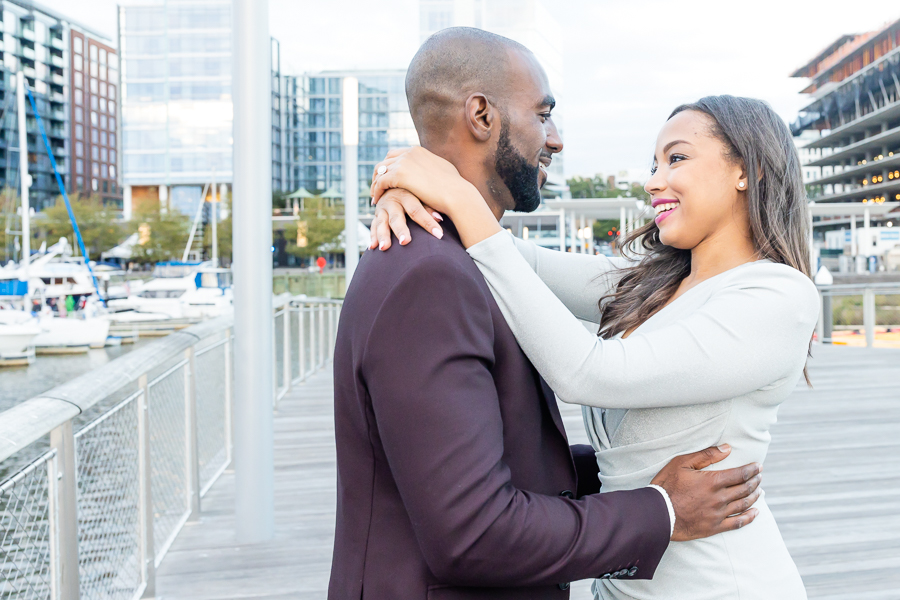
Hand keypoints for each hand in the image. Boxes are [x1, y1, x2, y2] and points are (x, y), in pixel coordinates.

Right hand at [368, 189, 444, 250]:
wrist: (394, 182)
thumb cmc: (414, 191)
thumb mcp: (421, 195)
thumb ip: (429, 207)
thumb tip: (441, 218)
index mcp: (406, 194)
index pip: (417, 210)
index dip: (428, 222)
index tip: (439, 235)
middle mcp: (392, 201)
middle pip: (396, 217)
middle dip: (401, 230)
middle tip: (405, 242)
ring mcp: (381, 208)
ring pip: (381, 223)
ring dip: (382, 235)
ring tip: (384, 248)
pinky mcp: (376, 215)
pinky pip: (373, 226)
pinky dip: (372, 236)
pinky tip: (372, 247)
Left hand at [370, 147, 501, 248]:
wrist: (456, 194)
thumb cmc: (454, 187)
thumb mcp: (443, 169)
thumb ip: (433, 166)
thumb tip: (435, 169)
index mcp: (417, 150)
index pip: (395, 154)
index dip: (389, 166)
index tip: (387, 178)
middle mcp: (409, 153)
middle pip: (385, 160)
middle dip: (379, 173)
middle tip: (377, 187)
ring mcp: (404, 162)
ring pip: (380, 171)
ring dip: (375, 183)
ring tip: (375, 195)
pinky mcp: (399, 175)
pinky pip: (380, 182)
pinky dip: (376, 191)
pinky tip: (376, 201)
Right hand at [650, 444, 761, 541]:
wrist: (658, 513)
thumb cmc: (667, 485)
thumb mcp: (681, 463)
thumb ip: (706, 455)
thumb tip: (727, 449)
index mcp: (712, 481)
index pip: (739, 474)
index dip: (751, 470)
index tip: (758, 466)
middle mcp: (719, 498)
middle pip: (744, 489)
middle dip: (754, 482)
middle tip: (760, 477)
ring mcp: (718, 514)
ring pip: (743, 505)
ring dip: (754, 497)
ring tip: (759, 491)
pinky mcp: (714, 527)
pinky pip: (737, 523)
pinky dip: (748, 518)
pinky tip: (755, 513)